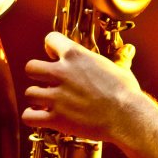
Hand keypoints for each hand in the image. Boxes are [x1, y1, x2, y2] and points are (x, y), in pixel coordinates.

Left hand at [22, 31, 141, 141]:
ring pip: (29, 93)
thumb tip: (129, 50)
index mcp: (76, 56)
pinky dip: (32, 117)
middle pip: (31, 67)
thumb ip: (119, 58)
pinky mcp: (56, 118)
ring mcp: (57, 97)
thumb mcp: (121, 69)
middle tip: (48, 81)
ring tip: (47, 102)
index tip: (55, 56)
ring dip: (37, 98)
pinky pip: (28, 116)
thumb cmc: (125, 92)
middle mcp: (62, 73)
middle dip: (37, 74)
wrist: (126, 117)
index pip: (50, 39)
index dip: (51, 47)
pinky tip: (41, 117)